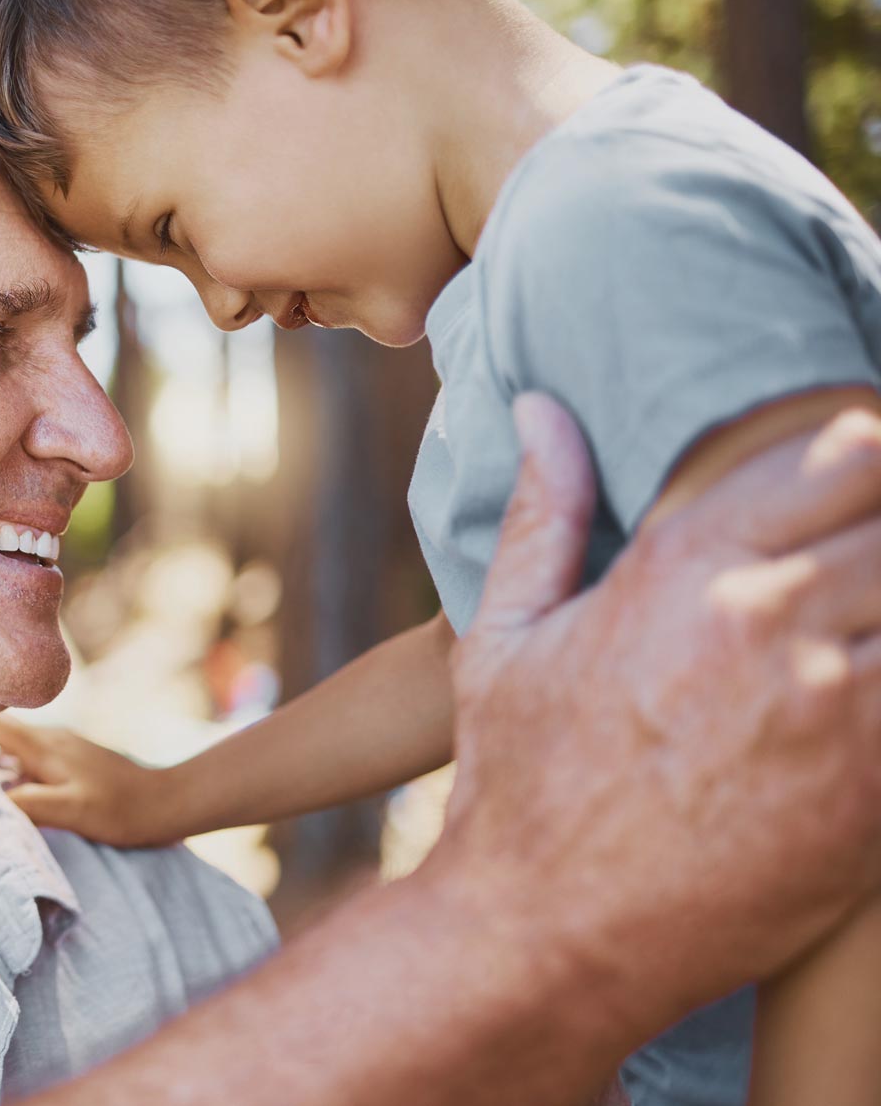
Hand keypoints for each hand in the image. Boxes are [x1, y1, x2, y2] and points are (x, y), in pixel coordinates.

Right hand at [0, 715, 180, 846]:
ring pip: (7, 738)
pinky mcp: (68, 757)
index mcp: (40, 744)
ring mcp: (58, 744)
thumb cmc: (121, 809)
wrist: (169, 800)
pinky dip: (2, 760)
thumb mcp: (72, 810)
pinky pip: (23, 751)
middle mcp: (46, 736)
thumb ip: (27, 803)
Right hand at [430, 394, 880, 1041]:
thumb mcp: (504, 640)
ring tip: (853, 647)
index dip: (867, 458)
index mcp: (683, 567)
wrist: (548, 936)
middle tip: (850, 586)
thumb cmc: (517, 786)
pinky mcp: (876, 789)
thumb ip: (544, 515)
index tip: (857, 488)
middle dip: (880, 542)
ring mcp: (835, 706)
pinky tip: (862, 712)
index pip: (843, 453)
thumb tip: (541, 410)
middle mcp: (767, 618)